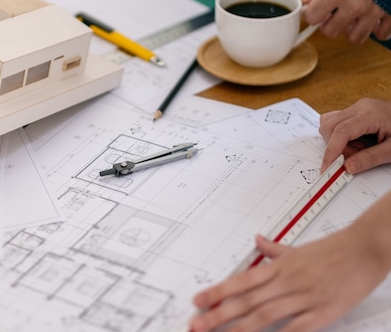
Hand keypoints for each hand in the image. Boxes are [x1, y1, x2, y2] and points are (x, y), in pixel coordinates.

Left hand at [190, 229, 388, 331]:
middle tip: (196, 324)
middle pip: (247, 300)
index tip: (198, 301)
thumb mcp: (299, 248)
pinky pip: (297, 328)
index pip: (241, 280)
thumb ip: (275, 250)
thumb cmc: (334, 249)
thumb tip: (257, 240)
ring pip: (265, 315)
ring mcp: (304, 298)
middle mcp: (287, 282)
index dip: (218, 291)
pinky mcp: (323, 313)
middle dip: (219, 314)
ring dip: (240, 328)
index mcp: (280, 267)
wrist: (366, 248)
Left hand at [300, 0, 390, 43]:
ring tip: (354, 14)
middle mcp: (356, 5)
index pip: (312, 17)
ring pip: (355, 37)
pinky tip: (374, 18)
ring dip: (352, 28)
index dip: (311, 12)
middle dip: (329, 22)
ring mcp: (376, 11)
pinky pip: (382, 34)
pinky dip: (376, 29)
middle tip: (334, 11)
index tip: (315, 7)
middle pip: (331, 31)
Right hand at [319, 98, 390, 173]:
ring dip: (338, 142)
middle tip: (354, 159)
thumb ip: (370, 158)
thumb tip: (347, 167)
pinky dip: (340, 136)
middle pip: (330, 126)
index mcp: (370, 113)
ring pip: (330, 124)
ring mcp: (358, 107)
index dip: (331, 151)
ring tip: (360, 149)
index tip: (327, 168)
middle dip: (336, 147)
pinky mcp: (357, 112)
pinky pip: (337, 122)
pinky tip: (357, 142)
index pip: (341, 131)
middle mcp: (360, 107)